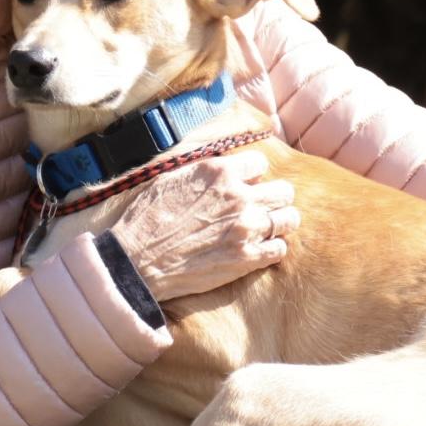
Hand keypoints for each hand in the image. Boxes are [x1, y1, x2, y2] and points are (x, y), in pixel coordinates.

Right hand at [113, 150, 299, 301]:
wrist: (136, 261)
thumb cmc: (147, 219)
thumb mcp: (173, 178)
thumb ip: (206, 172)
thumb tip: (225, 168)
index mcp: (219, 172)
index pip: (260, 163)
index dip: (254, 175)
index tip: (246, 185)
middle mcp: (238, 197)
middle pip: (284, 191)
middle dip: (275, 198)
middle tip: (262, 208)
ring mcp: (246, 228)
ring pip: (290, 218)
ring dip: (280, 222)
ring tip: (266, 228)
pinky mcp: (247, 258)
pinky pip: (281, 249)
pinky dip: (273, 249)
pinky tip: (258, 250)